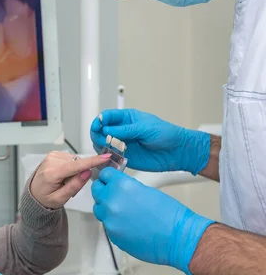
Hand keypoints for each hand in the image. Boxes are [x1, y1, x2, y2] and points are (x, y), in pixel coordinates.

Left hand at [30, 151, 111, 208]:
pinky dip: (71, 168)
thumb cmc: (46, 198)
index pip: (75, 166)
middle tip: (70, 188)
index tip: (105, 157)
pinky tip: (63, 176)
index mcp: (51, 173)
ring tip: (65, 182)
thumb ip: (75, 185)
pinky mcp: (54, 154)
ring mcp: (52, 156)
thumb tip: (88, 171)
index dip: (92, 161)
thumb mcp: (61, 198)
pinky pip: (71, 159)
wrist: (34, 193)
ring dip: (75, 172)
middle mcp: (51, 161)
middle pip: (77, 164)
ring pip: (75, 161)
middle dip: (79, 175)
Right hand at [89, 109, 209, 174]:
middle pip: (101, 130)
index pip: (107, 116)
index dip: (100, 121)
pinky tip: (109, 157)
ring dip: (101, 146)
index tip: (98, 126)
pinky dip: (106, 158)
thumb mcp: (146, 128)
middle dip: (98, 134)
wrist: (178, 152)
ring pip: (103, 144)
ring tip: (108, 149)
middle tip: (102, 140)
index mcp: (127, 118)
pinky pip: (110, 157)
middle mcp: (122, 131)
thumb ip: (126, 130)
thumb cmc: (167, 134)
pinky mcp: (124, 157)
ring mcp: (122, 144)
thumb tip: (107, 130)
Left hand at [91, 167, 214, 274]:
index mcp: (121, 186)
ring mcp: (110, 220)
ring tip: (123, 210)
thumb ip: (127, 187)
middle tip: (113, 193)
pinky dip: (114, 222)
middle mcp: (112, 201)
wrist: (178, 238)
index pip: (104, 175)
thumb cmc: (170, 215)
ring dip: (106, 207)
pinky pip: (107, 224)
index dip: (108, 176)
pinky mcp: (112, 234)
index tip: (109, 178)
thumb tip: (118, 187)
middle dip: (104, 190)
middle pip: (97, 190)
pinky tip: (128, 224)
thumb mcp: (146, 190)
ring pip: (99, 208)